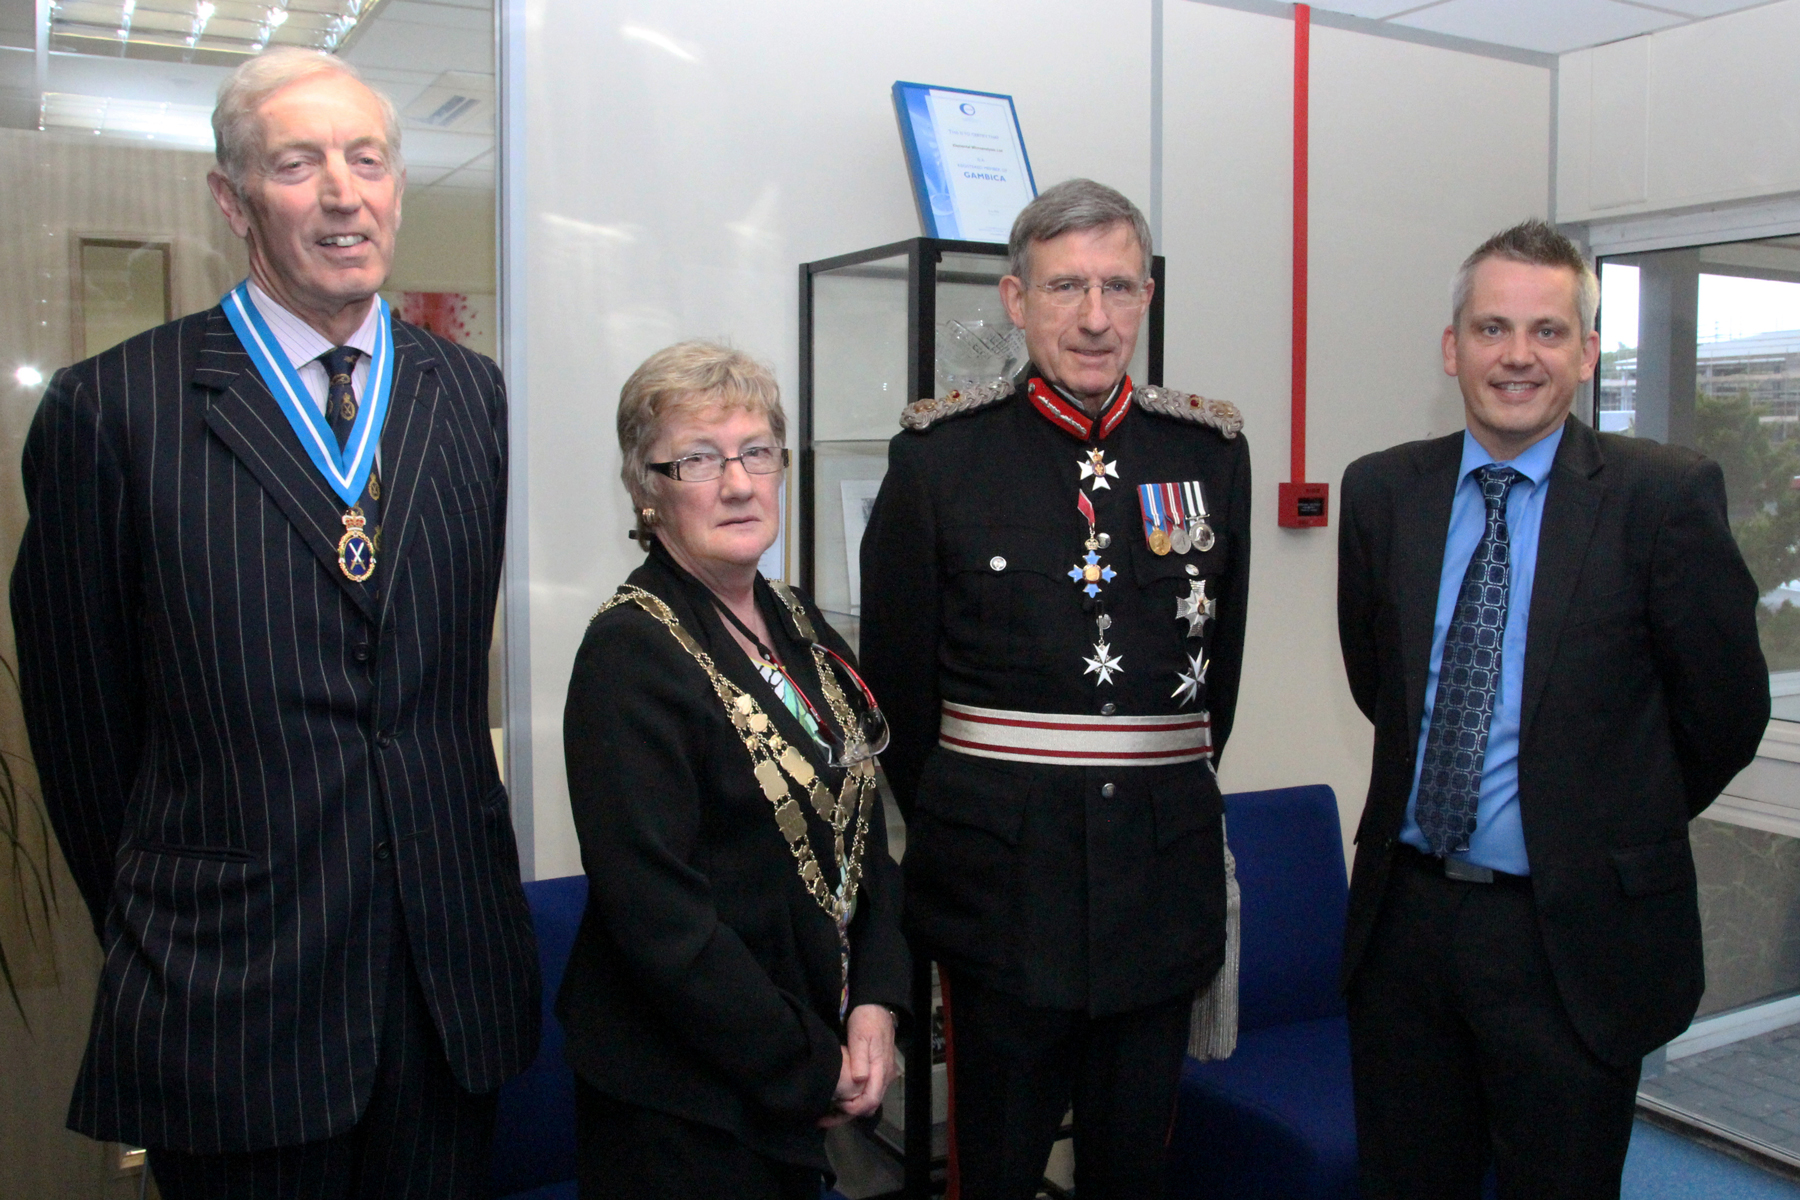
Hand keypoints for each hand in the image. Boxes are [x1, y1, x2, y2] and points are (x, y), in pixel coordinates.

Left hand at [817, 1004, 896, 1126]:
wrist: (876, 1007)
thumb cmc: (866, 1021)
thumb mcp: (860, 1037)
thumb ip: (860, 1060)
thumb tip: (859, 1081)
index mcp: (881, 1069)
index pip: (870, 1100)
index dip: (852, 1109)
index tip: (834, 1107)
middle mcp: (885, 1077)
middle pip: (869, 1106)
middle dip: (847, 1115)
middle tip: (823, 1118)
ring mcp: (883, 1075)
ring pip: (868, 1101)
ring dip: (850, 1108)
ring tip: (828, 1110)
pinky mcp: (877, 1072)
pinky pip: (868, 1092)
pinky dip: (854, 1099)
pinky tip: (839, 1097)